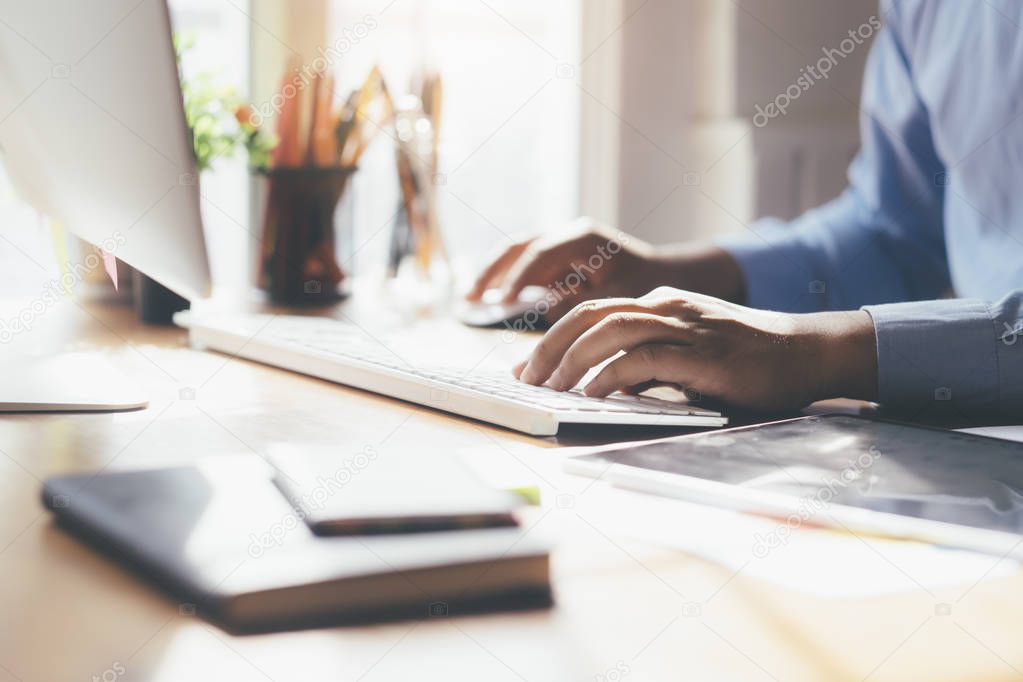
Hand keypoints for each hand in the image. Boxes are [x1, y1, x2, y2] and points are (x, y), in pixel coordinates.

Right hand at [467, 219, 746, 322]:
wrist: (669, 277)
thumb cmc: (649, 288)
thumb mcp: (618, 298)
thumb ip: (581, 306)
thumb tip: (544, 315)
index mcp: (584, 239)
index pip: (540, 253)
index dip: (518, 278)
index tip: (501, 302)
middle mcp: (569, 236)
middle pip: (519, 246)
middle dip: (493, 270)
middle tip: (471, 295)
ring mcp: (563, 246)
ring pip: (518, 254)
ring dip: (495, 274)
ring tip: (472, 297)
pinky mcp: (561, 262)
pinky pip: (528, 269)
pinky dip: (510, 283)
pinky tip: (496, 302)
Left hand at [514, 287, 877, 410]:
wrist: (807, 352)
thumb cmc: (748, 361)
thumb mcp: (688, 356)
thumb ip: (647, 364)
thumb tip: (603, 386)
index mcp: (660, 305)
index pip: (592, 313)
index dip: (553, 338)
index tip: (528, 368)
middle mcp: (666, 307)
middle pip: (590, 315)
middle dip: (549, 346)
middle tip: (523, 377)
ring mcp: (684, 326)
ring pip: (610, 330)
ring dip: (572, 359)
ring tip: (548, 387)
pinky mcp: (702, 352)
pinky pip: (643, 358)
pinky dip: (610, 375)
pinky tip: (591, 394)